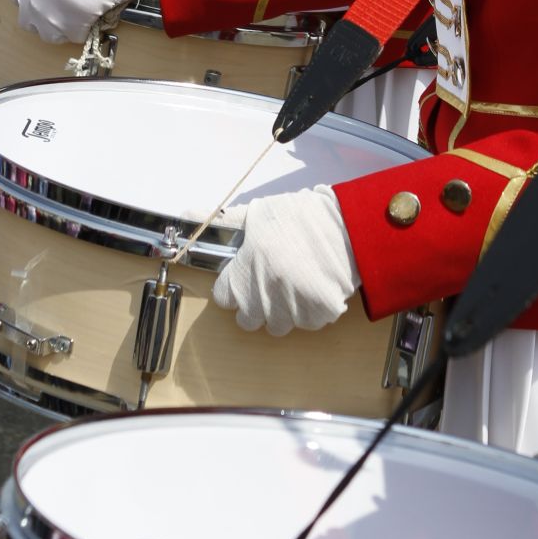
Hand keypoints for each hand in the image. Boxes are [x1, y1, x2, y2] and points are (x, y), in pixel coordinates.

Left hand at [10, 0, 154, 43]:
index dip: (30, 3)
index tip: (44, 2)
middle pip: (28, 23)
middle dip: (42, 21)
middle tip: (64, 13)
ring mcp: (49, 15)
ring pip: (49, 35)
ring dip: (62, 30)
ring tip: (80, 16)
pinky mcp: (69, 29)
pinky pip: (73, 38)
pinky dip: (84, 31)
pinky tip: (93, 17)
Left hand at [212, 187, 358, 335]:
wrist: (349, 226)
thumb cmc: (303, 217)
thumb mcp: (259, 213)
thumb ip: (224, 222)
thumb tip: (188, 214)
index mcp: (247, 269)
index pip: (223, 297)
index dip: (232, 285)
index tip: (243, 276)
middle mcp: (265, 294)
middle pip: (247, 319)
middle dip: (254, 303)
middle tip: (268, 281)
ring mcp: (292, 309)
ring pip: (276, 324)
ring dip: (281, 310)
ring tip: (292, 283)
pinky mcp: (316, 316)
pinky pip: (305, 323)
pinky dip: (308, 310)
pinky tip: (312, 287)